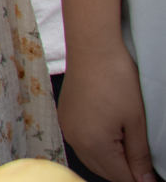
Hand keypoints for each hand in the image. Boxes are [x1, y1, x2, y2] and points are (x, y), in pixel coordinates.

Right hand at [57, 44, 157, 181]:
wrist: (92, 48)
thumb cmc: (116, 80)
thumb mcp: (136, 122)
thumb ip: (140, 156)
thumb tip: (144, 181)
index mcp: (94, 144)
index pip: (121, 178)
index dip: (140, 180)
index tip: (152, 178)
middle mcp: (75, 140)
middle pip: (104, 172)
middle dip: (125, 173)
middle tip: (145, 167)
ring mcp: (67, 128)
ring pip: (91, 159)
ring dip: (110, 162)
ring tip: (131, 154)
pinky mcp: (65, 117)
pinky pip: (81, 143)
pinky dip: (97, 148)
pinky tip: (111, 139)